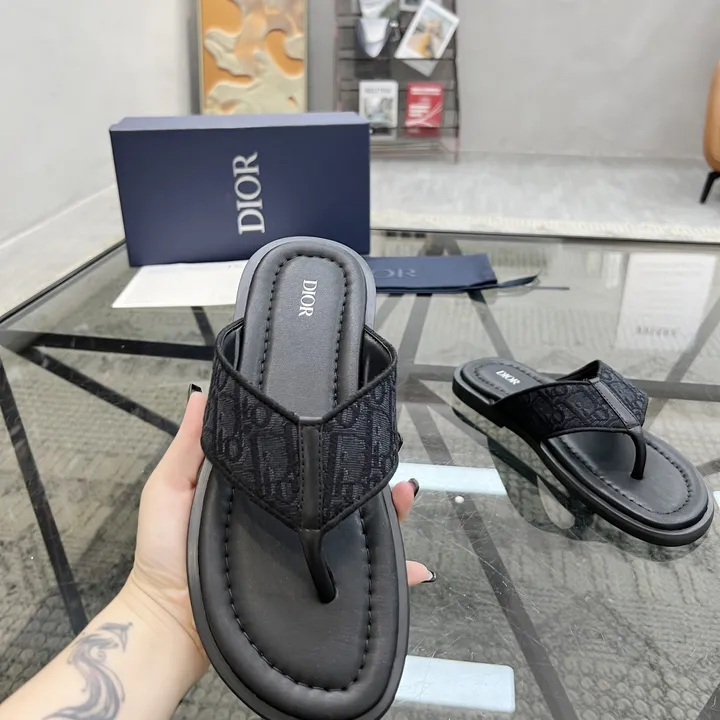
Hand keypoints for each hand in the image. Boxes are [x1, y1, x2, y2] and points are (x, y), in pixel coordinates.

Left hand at [124, 389, 431, 665]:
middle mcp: (286, 519)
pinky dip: (390, 575)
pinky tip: (414, 567)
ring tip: (407, 498)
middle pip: (335, 495)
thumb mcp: (170, 489)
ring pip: (354, 530)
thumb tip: (204, 392)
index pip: (301, 463)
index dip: (325, 446)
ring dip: (387, 516)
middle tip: (389, 464)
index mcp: (260, 492)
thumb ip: (189, 446)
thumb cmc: (163, 553)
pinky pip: (356, 581)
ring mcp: (300, 553)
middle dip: (367, 479)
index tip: (349, 424)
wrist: (170, 625)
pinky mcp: (308, 585)